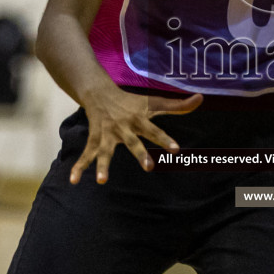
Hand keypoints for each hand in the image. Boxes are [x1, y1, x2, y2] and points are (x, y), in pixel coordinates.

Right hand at [70, 86, 202, 183]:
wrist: (100, 92)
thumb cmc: (131, 101)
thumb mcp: (153, 102)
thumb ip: (177, 105)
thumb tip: (201, 99)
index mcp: (139, 119)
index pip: (155, 130)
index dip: (165, 139)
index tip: (176, 150)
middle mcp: (124, 127)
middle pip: (133, 142)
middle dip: (140, 154)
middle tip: (148, 167)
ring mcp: (108, 134)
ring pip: (105, 151)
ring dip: (102, 165)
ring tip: (102, 181)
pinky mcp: (95, 139)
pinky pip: (87, 154)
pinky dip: (79, 167)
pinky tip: (72, 180)